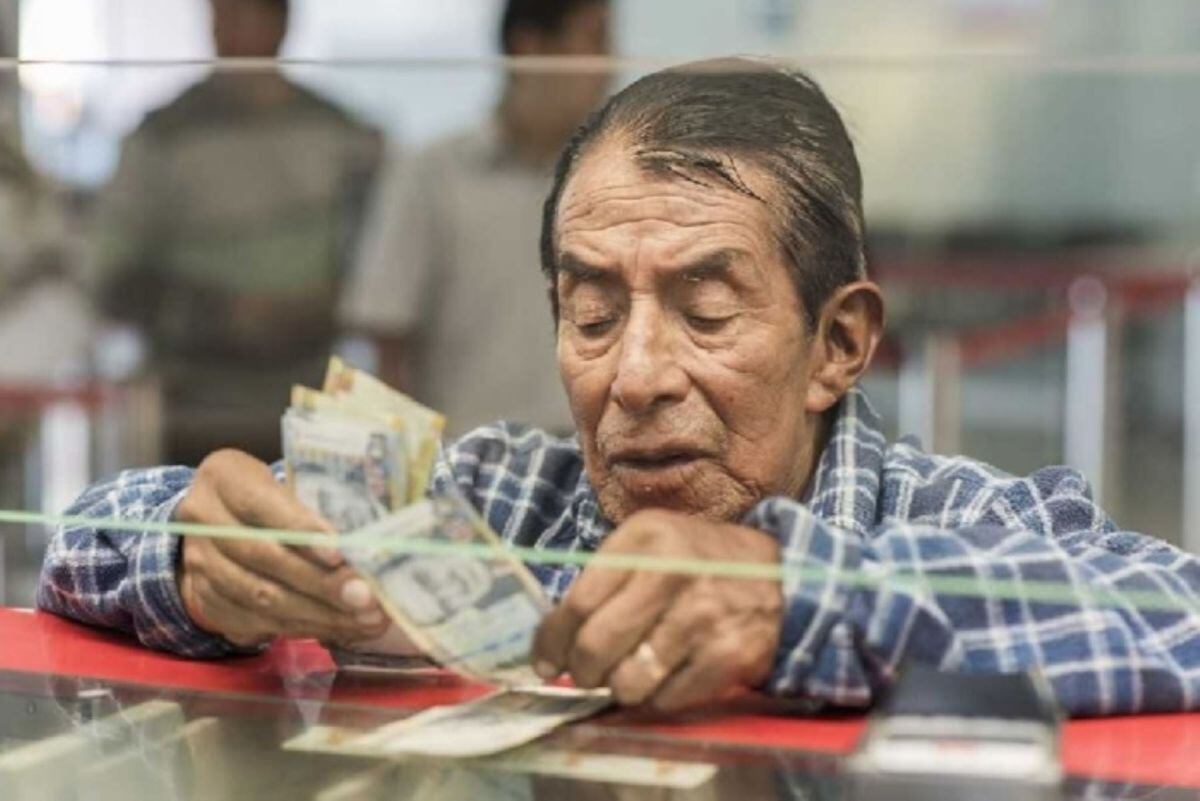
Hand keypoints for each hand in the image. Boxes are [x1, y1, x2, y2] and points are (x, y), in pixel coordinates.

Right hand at [176, 449, 388, 647]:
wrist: (222, 524)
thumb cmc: (274, 497)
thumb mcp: (289, 485)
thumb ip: (318, 507)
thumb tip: (370, 543)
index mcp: (224, 477)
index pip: (261, 505)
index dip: (301, 531)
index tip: (340, 554)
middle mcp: (202, 520)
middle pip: (263, 557)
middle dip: (321, 582)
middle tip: (366, 597)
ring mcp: (200, 564)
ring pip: (261, 597)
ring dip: (318, 613)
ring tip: (364, 619)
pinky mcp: (207, 601)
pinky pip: (258, 622)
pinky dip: (305, 627)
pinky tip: (341, 627)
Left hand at [532, 509, 781, 711]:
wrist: (783, 574)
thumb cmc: (698, 562)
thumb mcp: (651, 545)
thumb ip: (604, 581)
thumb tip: (553, 643)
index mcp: (646, 538)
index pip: (579, 602)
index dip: (552, 641)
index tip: (545, 661)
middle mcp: (674, 571)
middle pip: (597, 644)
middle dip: (582, 671)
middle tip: (586, 674)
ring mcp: (705, 614)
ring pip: (629, 680)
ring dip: (621, 687)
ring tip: (630, 674)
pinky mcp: (730, 653)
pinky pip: (668, 699)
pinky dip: (659, 697)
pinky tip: (668, 676)